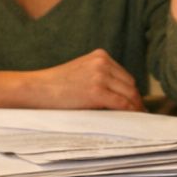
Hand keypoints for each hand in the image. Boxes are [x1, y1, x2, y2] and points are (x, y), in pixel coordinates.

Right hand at [29, 50, 144, 110]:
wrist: (36, 89)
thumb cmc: (55, 85)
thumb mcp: (81, 71)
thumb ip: (99, 76)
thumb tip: (120, 94)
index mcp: (100, 56)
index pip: (124, 76)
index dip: (132, 92)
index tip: (136, 103)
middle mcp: (102, 63)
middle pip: (129, 84)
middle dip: (135, 100)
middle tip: (140, 114)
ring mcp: (100, 76)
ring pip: (128, 94)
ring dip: (135, 107)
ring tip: (137, 119)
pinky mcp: (97, 91)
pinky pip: (121, 104)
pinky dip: (130, 112)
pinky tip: (131, 119)